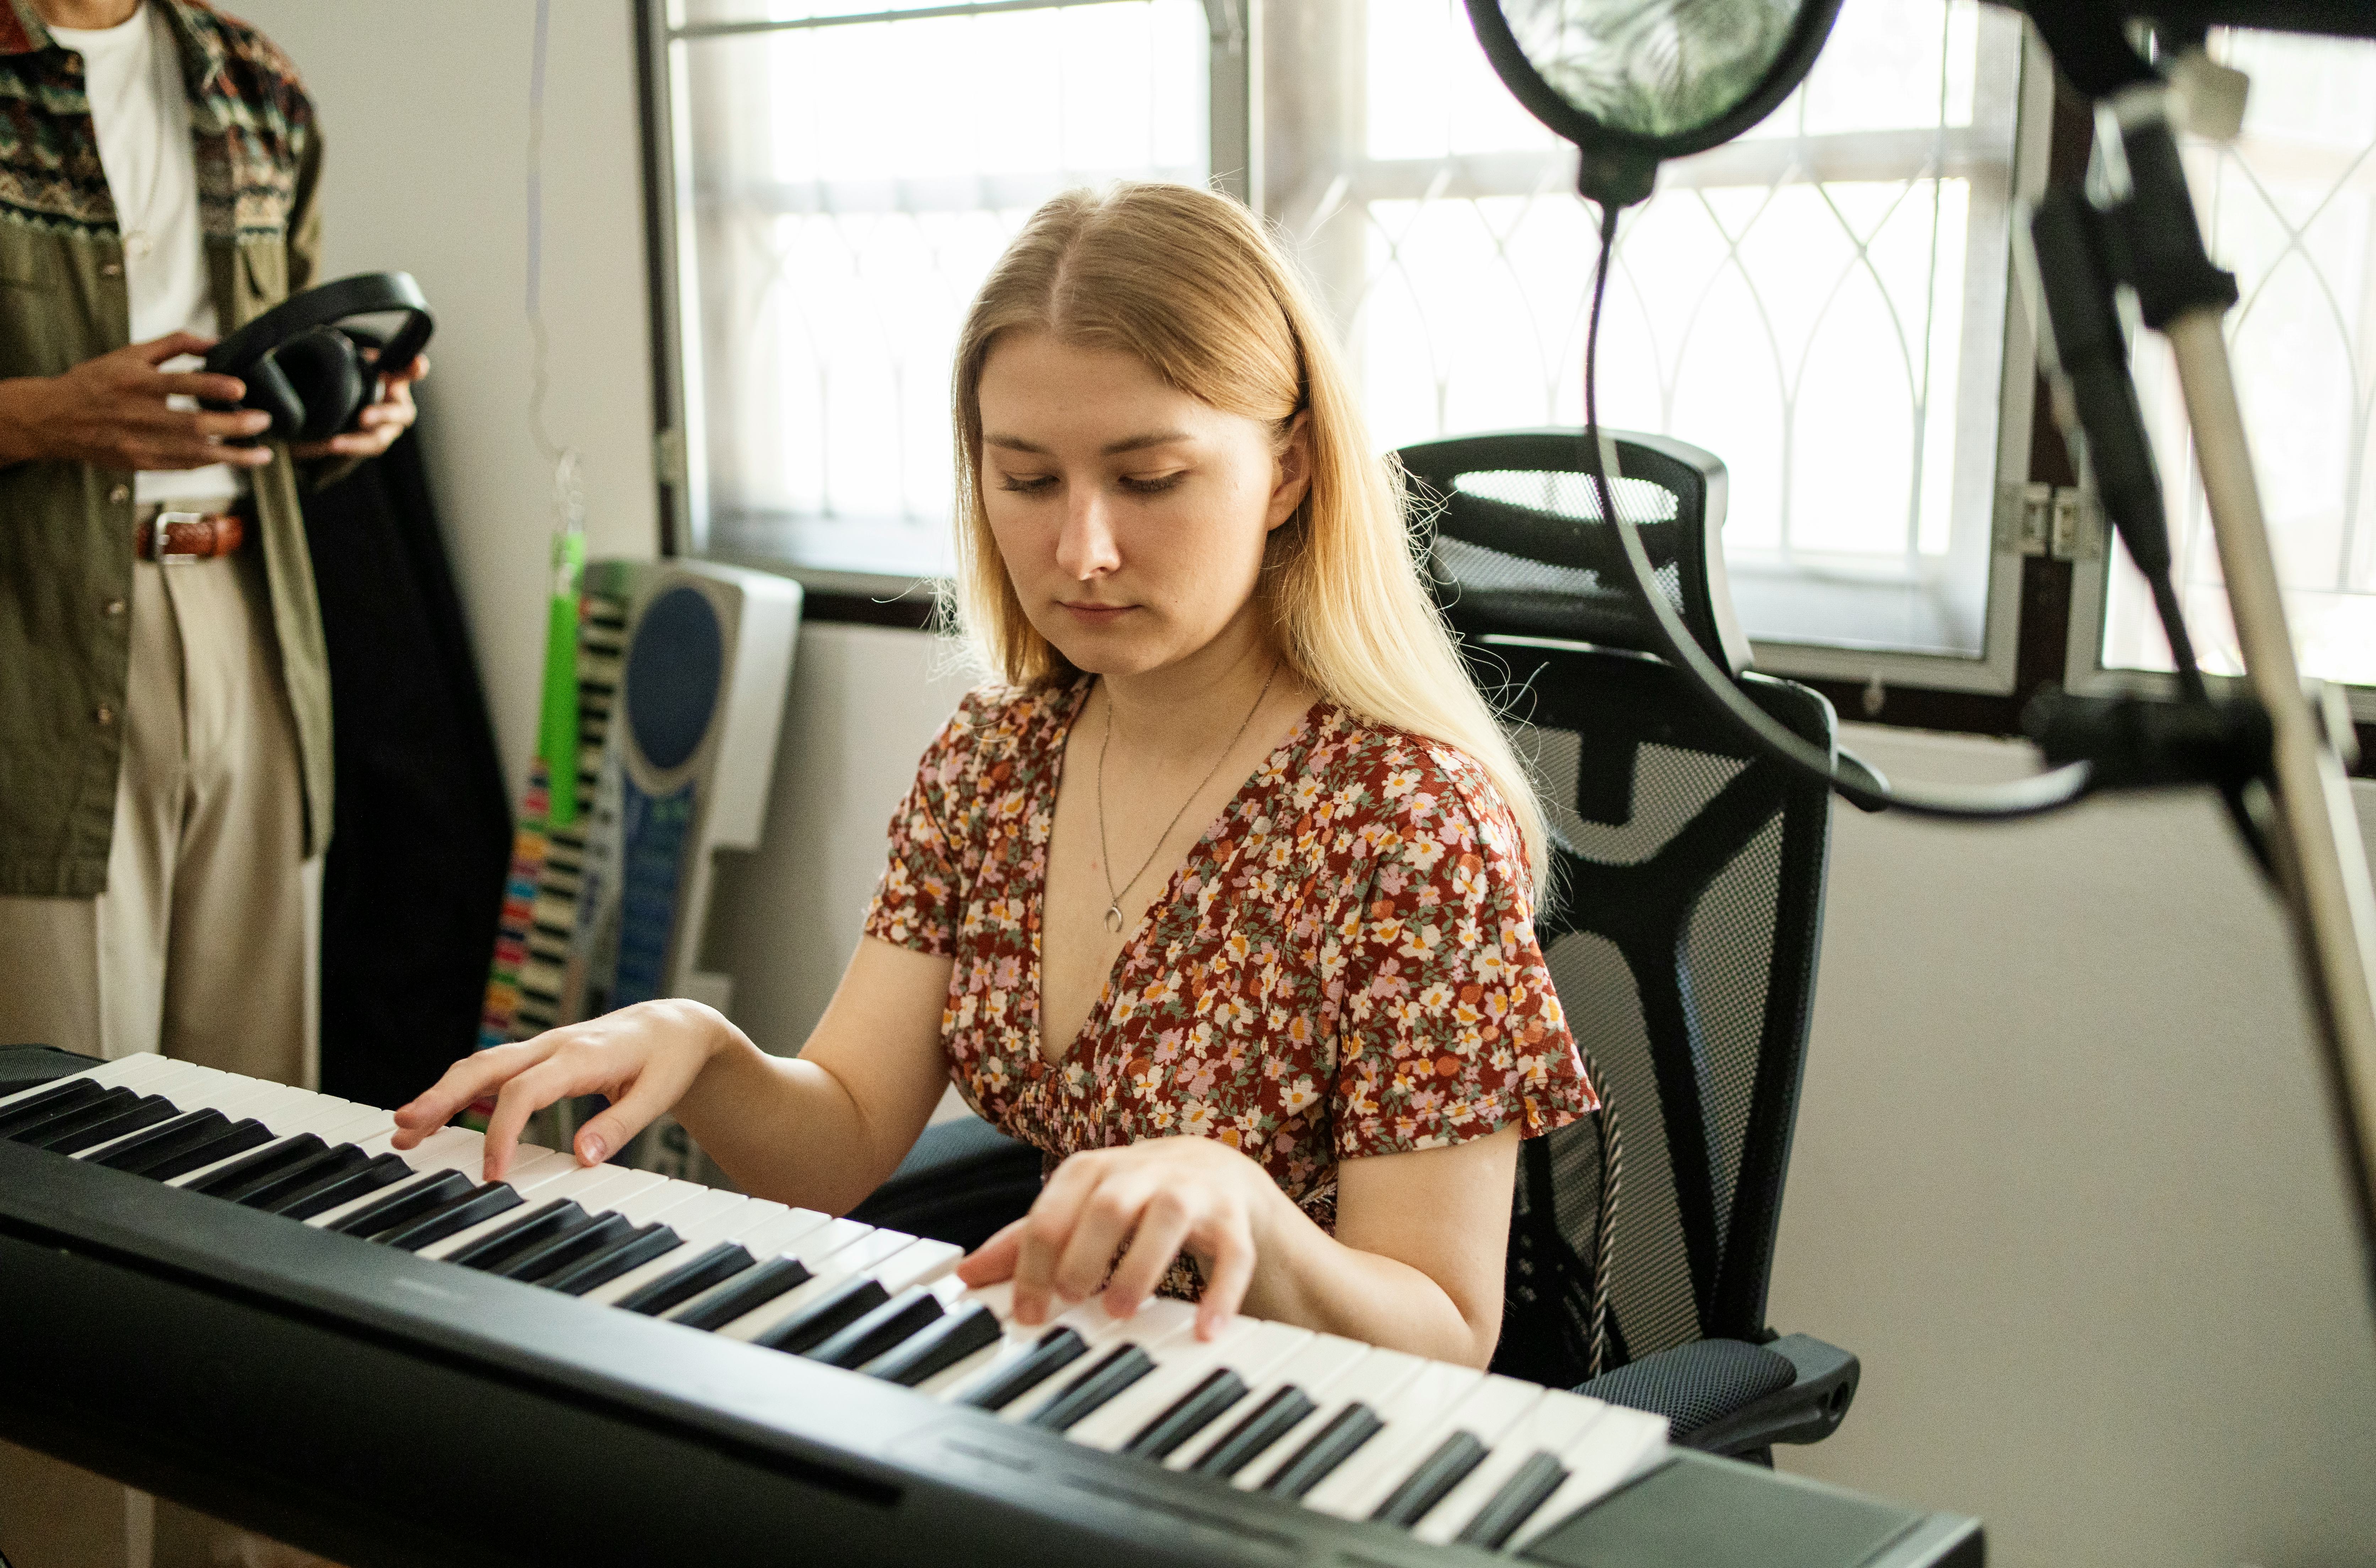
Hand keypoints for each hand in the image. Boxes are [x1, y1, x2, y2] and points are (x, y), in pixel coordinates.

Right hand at [0, 332, 273, 470]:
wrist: (53, 418)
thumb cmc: (96, 382)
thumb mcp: (129, 354)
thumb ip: (173, 344)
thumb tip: (217, 342)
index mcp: (135, 383)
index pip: (178, 383)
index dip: (210, 386)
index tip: (239, 388)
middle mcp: (138, 414)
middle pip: (192, 424)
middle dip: (233, 425)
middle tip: (263, 420)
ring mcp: (139, 442)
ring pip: (193, 453)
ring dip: (233, 456)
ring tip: (263, 453)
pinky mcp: (139, 463)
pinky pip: (182, 466)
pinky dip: (209, 462)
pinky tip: (233, 459)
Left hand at [293, 350, 425, 460]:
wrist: (342, 408)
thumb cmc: (350, 378)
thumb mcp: (347, 364)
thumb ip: (346, 357)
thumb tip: (333, 341)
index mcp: (395, 380)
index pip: (410, 372)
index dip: (415, 369)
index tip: (417, 363)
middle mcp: (397, 406)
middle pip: (400, 413)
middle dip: (383, 415)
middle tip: (363, 417)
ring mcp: (386, 429)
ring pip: (379, 439)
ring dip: (357, 441)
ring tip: (333, 444)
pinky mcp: (369, 445)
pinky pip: (360, 451)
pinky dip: (344, 448)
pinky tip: (326, 446)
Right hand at [391, 998, 732, 1182]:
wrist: (673, 1026)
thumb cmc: (667, 1059)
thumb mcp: (658, 1093)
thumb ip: (619, 1125)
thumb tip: (582, 1157)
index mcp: (580, 1056)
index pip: (525, 1091)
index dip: (502, 1131)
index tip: (491, 1173)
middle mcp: (553, 1046)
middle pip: (485, 1067)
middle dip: (442, 1096)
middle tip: (405, 1127)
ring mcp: (542, 1049)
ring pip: (481, 1066)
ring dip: (442, 1094)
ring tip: (406, 1128)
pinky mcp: (539, 1057)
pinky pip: (492, 1071)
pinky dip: (462, 1090)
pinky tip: (437, 1114)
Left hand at [956, 1135, 1293, 1339]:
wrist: (1218, 1172)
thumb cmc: (1133, 1196)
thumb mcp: (1077, 1209)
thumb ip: (1026, 1241)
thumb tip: (965, 1275)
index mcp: (1094, 1171)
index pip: (1053, 1210)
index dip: (1034, 1263)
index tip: (1027, 1314)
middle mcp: (1143, 1172)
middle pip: (1109, 1203)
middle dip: (1085, 1252)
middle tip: (1071, 1298)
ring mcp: (1192, 1192)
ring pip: (1168, 1217)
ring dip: (1141, 1265)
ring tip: (1121, 1311)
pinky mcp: (1234, 1218)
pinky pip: (1232, 1252)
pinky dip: (1221, 1292)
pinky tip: (1205, 1330)